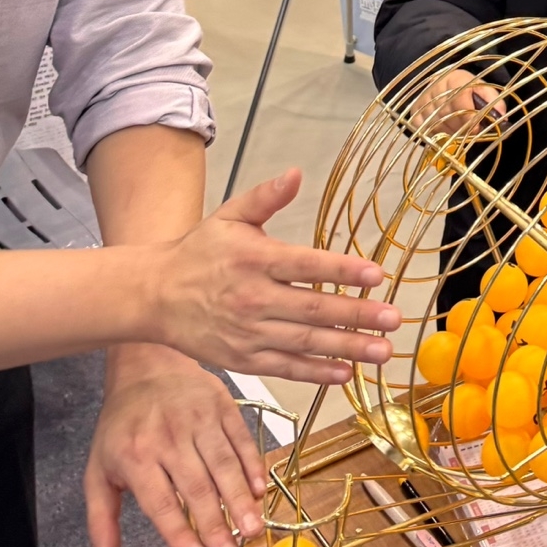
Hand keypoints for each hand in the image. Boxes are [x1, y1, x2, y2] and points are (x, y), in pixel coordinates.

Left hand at [86, 347, 265, 546]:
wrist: (147, 365)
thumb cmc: (122, 424)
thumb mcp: (98, 470)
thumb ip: (101, 519)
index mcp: (136, 456)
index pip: (160, 502)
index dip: (179, 531)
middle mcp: (169, 436)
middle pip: (198, 486)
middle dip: (217, 524)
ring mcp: (199, 418)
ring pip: (224, 464)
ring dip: (240, 499)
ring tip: (252, 529)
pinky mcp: (222, 405)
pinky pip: (241, 439)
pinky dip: (252, 465)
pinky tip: (259, 489)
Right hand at [150, 169, 398, 381]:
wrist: (153, 295)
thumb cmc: (199, 251)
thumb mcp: (230, 216)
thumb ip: (266, 196)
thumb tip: (296, 173)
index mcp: (256, 260)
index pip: (308, 266)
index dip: (343, 270)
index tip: (376, 275)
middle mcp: (255, 298)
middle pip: (314, 308)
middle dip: (357, 314)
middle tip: (394, 317)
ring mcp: (249, 333)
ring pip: (306, 342)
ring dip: (347, 348)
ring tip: (382, 350)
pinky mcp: (243, 358)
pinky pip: (286, 368)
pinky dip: (316, 373)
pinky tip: (346, 374)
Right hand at [413, 68, 506, 136]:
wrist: (440, 87)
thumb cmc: (465, 89)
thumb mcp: (481, 89)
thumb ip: (493, 99)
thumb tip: (501, 115)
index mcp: (454, 78)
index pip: (461, 98)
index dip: (471, 116)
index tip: (478, 128)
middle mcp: (435, 87)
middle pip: (450, 115)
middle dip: (463, 127)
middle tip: (471, 131)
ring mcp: (422, 101)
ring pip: (439, 125)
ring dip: (452, 132)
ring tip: (459, 128)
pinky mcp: (414, 113)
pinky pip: (428, 131)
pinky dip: (439, 134)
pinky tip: (445, 129)